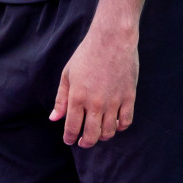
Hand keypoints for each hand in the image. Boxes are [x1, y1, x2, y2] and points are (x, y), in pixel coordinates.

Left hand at [50, 20, 138, 146]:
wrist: (112, 39)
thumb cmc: (86, 54)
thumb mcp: (67, 74)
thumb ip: (61, 99)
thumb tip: (54, 119)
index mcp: (77, 97)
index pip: (72, 128)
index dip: (70, 138)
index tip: (70, 140)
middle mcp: (95, 103)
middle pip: (91, 135)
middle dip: (86, 142)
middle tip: (83, 142)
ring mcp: (114, 102)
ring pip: (109, 132)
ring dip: (102, 136)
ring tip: (98, 133)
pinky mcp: (129, 97)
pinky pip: (126, 121)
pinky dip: (120, 127)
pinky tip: (115, 124)